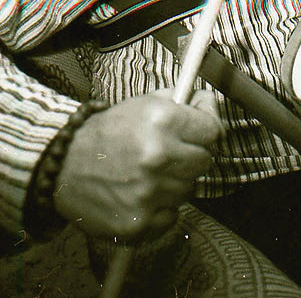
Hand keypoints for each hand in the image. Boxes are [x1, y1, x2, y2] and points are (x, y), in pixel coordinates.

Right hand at [54, 89, 222, 239]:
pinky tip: (143, 193)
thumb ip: (178, 101)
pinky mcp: (141, 222)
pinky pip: (173, 215)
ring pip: (189, 189)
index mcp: (162, 121)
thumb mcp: (142, 104)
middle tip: (171, 151)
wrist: (64, 167)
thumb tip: (207, 103)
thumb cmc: (106, 133)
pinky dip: (163, 207)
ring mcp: (150, 192)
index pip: (212, 129)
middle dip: (192, 154)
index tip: (205, 127)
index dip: (209, 126)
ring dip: (175, 181)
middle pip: (205, 161)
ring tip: (150, 172)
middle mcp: (159, 156)